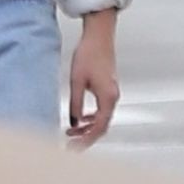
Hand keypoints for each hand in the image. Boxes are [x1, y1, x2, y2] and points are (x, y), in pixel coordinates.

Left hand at [66, 24, 119, 149]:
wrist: (98, 36)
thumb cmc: (89, 54)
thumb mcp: (77, 81)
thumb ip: (75, 104)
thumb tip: (73, 122)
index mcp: (108, 97)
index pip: (98, 128)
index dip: (85, 140)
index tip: (73, 147)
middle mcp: (113, 97)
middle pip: (102, 126)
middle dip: (86, 137)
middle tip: (70, 145)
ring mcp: (112, 93)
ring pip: (101, 119)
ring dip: (87, 128)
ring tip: (71, 132)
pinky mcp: (108, 88)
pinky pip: (101, 110)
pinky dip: (91, 118)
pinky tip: (80, 118)